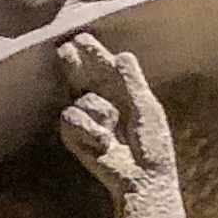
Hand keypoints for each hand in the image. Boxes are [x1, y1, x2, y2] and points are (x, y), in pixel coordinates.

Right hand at [56, 36, 172, 194]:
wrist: (144, 178)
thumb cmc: (153, 146)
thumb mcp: (147, 108)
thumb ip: (133, 82)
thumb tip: (122, 55)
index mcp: (122, 93)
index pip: (103, 67)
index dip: (93, 53)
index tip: (81, 40)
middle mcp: (102, 102)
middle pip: (82, 76)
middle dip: (73, 63)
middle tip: (65, 50)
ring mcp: (87, 119)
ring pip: (82, 100)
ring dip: (99, 113)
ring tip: (112, 133)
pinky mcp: (74, 136)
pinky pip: (72, 118)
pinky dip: (88, 130)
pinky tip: (103, 143)